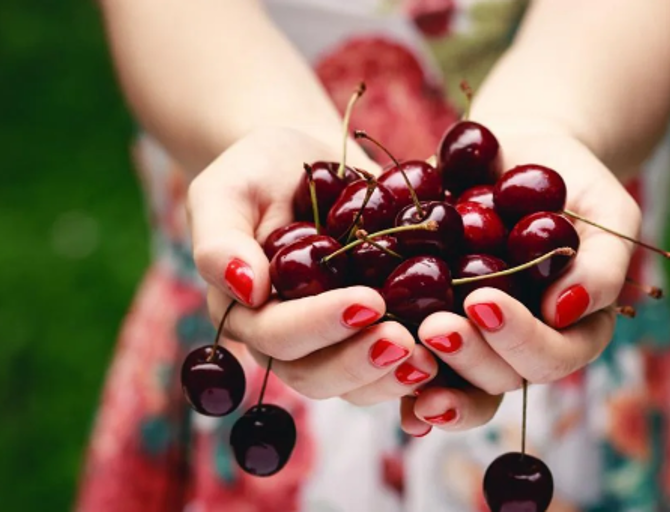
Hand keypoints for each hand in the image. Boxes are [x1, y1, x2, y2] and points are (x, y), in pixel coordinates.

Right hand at [189, 127, 440, 404]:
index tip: (367, 301)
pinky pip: (388, 370)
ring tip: (432, 355)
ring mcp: (329, 344)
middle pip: (315, 374)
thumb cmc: (258, 171)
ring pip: (354, 385)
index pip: (277, 335)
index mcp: (247, 312)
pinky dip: (417, 370)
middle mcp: (286, 341)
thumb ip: (221, 239)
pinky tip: (448, 356)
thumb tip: (247, 288)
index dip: (319, 324)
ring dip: (391, 376)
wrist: (306, 162)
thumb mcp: (227, 189)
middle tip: (406, 339)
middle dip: (360, 361)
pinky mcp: (369, 336)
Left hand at [401, 122, 640, 434]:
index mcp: (571, 331)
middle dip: (469, 358)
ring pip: (456, 382)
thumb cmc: (570, 179)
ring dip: (429, 374)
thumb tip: (566, 311)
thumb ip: (603, 262)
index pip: (553, 357)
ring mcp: (474, 343)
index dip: (520, 340)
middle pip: (501, 380)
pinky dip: (395, 377)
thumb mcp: (606, 209)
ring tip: (398, 343)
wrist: (512, 152)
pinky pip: (412, 364)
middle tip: (436, 328)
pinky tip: (374, 366)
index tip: (483, 302)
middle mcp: (521, 349)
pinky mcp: (428, 326)